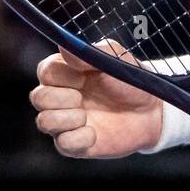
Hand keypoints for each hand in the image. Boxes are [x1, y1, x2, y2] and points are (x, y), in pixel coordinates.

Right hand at [29, 45, 162, 157]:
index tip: (83, 77)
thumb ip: (89, 52)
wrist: (152, 111)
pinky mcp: (76, 144)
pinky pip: (62, 144)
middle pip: (37, 98)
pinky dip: (79, 139)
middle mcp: (61, 98)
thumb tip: (62, 46)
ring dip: (66, 119)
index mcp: (67, 74)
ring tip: (87, 116)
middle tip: (82, 97)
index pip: (45, 72)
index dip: (62, 76)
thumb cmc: (131, 81)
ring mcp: (67, 122)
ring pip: (43, 122)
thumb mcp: (116, 59)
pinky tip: (94, 134)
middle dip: (59, 98)